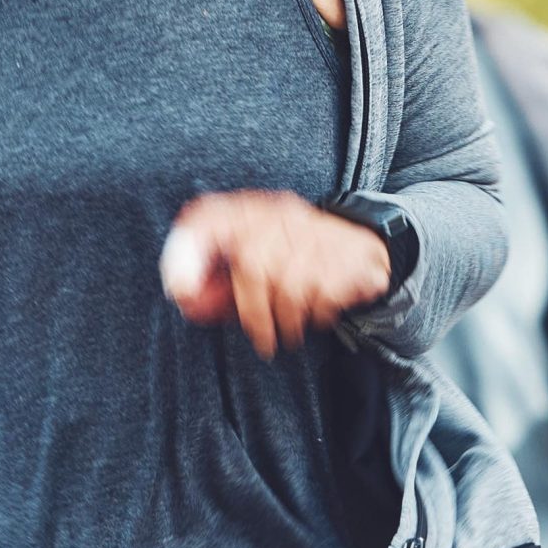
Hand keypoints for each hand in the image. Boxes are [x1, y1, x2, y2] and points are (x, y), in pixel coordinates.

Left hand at [161, 189, 391, 360]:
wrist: (366, 242)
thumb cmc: (296, 252)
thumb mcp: (254, 247)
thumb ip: (218, 272)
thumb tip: (187, 300)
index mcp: (251, 210)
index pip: (208, 216)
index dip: (188, 251)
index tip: (180, 290)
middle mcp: (280, 216)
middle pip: (253, 264)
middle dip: (251, 312)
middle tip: (259, 337)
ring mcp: (314, 235)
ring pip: (288, 286)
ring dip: (284, 320)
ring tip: (286, 332)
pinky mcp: (344, 257)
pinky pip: (321, 296)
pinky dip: (315, 315)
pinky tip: (314, 315)